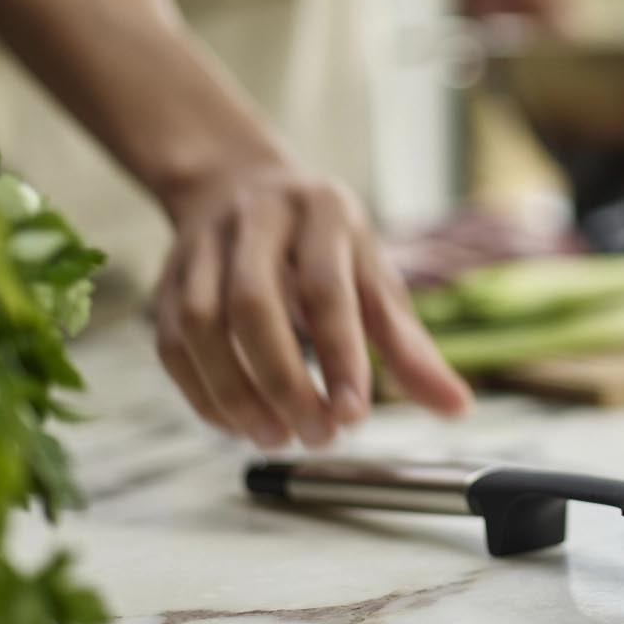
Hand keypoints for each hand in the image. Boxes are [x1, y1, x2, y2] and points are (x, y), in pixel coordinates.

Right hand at [153, 164, 472, 447]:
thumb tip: (457, 409)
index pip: (326, 287)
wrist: (239, 184)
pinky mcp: (166, 281)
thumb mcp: (375, 278)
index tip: (355, 415)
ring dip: (236, 394)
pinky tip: (238, 425)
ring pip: (200, 325)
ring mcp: (202, 247)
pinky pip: (172, 344)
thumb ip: (410, 348)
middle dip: (284, 382)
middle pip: (252, 304)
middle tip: (319, 436)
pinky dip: (203, 394)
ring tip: (276, 439)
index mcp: (322, 212)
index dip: (339, 354)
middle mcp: (256, 220)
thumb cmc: (325, 246)